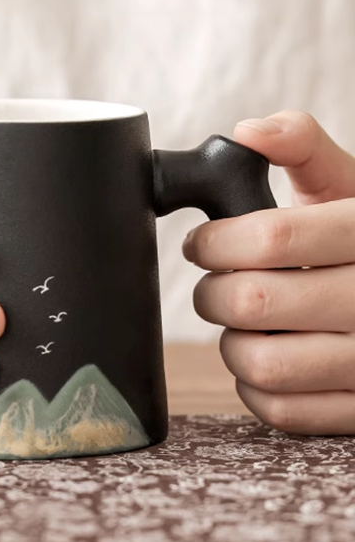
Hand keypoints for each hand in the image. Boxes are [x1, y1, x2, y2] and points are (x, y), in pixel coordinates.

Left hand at [183, 110, 354, 434]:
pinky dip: (256, 386)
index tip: (201, 244)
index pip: (272, 237)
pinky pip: (282, 411)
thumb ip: (304, 149)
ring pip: (261, 363)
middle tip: (218, 284)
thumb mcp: (349, 187)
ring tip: (244, 322)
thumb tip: (248, 131)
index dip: (215, 241)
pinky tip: (268, 355)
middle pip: (252, 302)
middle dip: (213, 291)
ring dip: (231, 342)